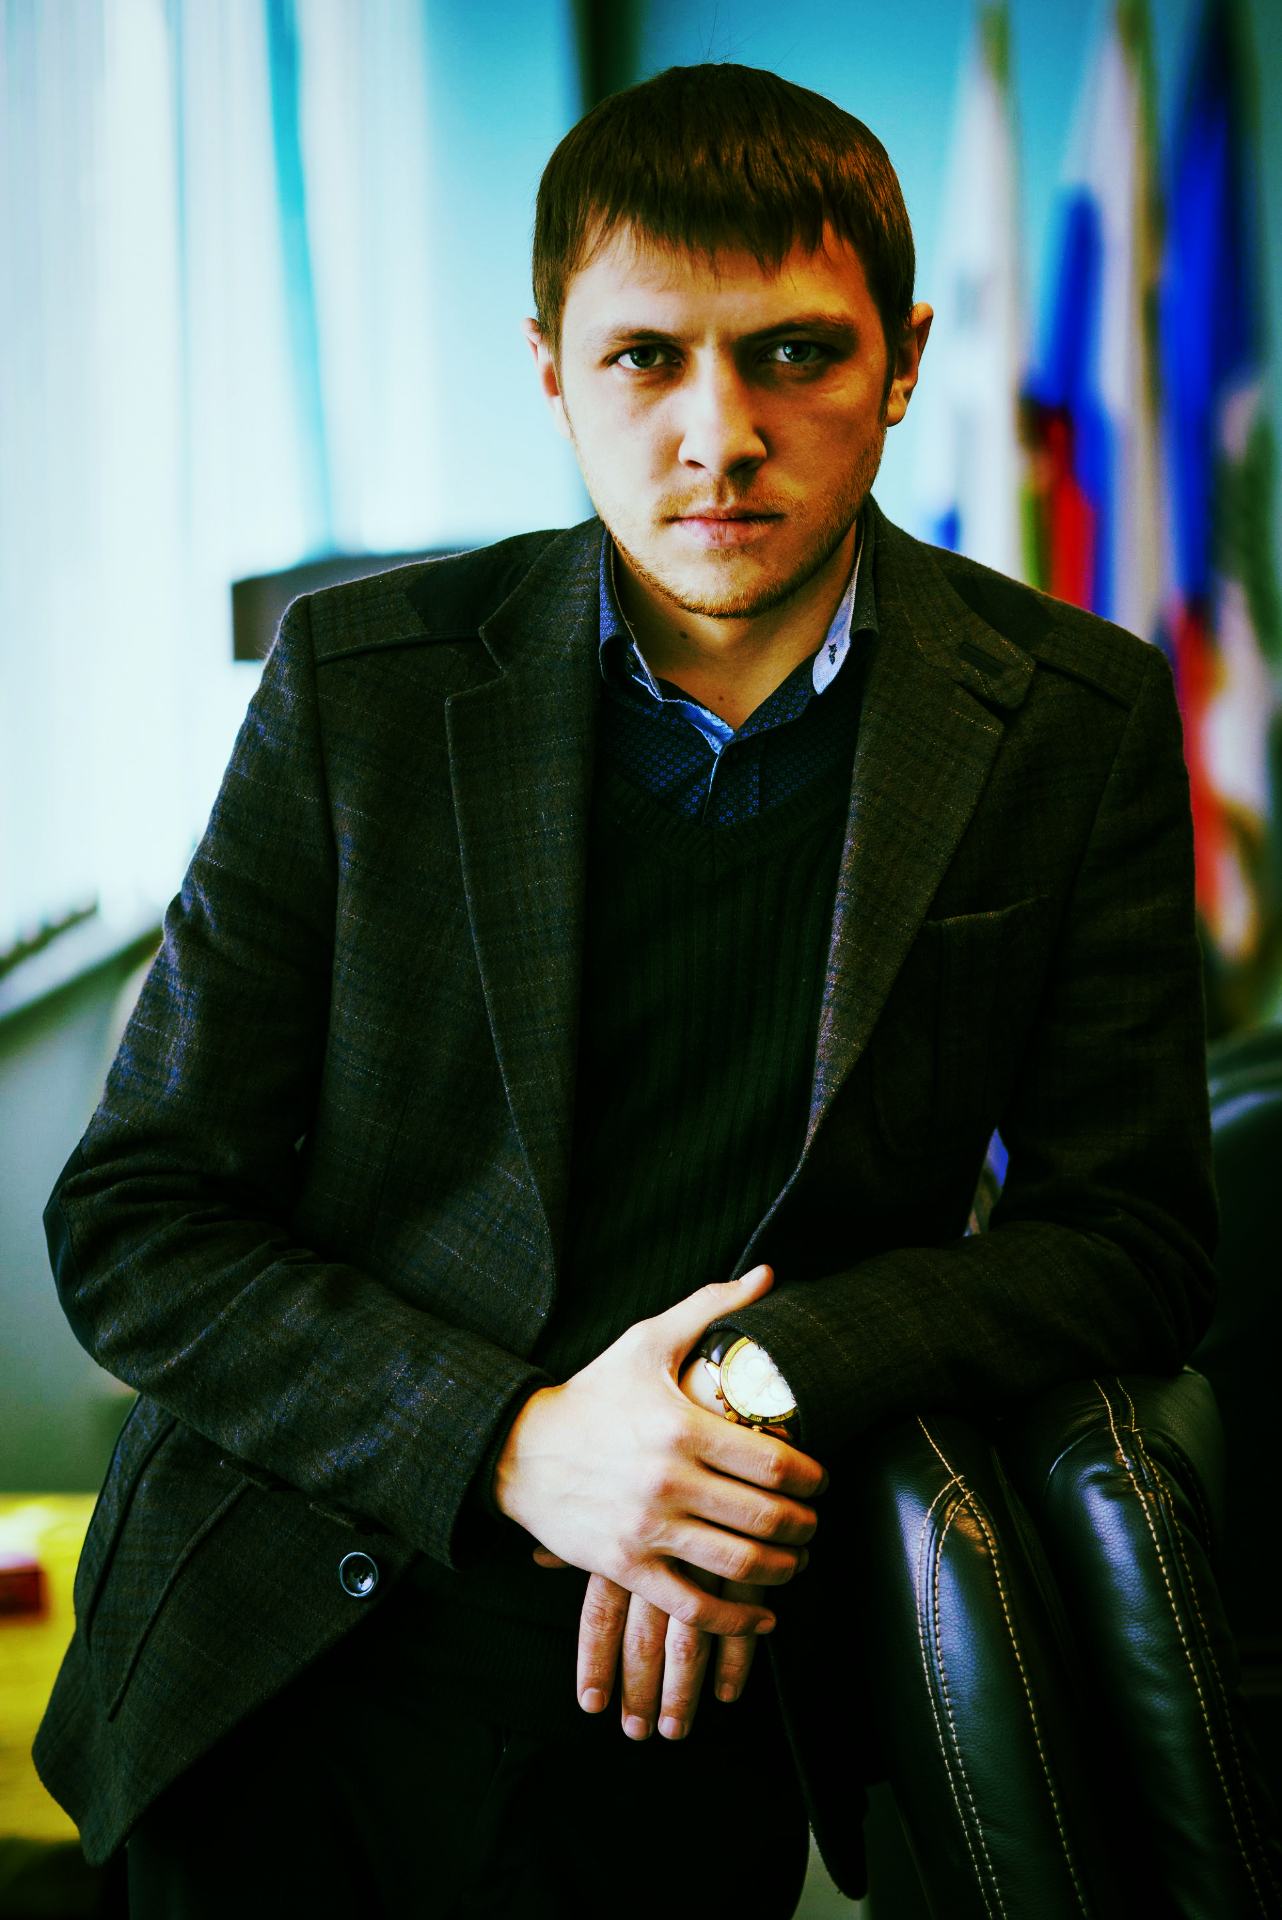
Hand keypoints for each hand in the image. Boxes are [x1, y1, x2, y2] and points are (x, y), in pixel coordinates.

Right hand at [494, 1266, 824, 1640]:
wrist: (519, 1450)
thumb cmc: (592, 1392)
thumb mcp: (646, 1340)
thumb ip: (711, 1308)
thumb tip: (768, 1275)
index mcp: (680, 1424)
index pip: (773, 1461)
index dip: (812, 1476)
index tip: (822, 1481)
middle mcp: (667, 1481)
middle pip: (765, 1517)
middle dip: (804, 1526)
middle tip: (813, 1524)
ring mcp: (645, 1528)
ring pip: (738, 1565)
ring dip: (782, 1571)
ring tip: (796, 1562)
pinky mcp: (625, 1566)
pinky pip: (693, 1607)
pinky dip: (736, 1620)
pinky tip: (762, 1616)